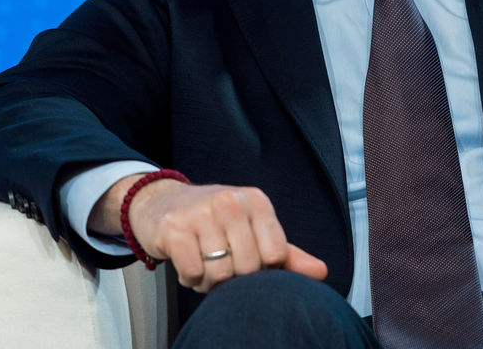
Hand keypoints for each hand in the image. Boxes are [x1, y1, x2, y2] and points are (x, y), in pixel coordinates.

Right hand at [95, 175, 327, 292]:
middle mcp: (231, 202)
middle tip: (221, 264)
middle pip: (248, 268)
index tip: (248, 260)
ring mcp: (202, 213)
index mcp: (256, 201)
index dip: (262, 270)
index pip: (275, 255)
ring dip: (209, 281)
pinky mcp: (175, 228)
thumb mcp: (252, 228)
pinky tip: (186, 262)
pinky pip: (193, 273)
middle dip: (233, 277)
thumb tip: (320, 272)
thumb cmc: (213, 220)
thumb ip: (286, 253)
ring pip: (220, 273)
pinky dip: (190, 279)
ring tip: (203, 263)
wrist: (161, 203)